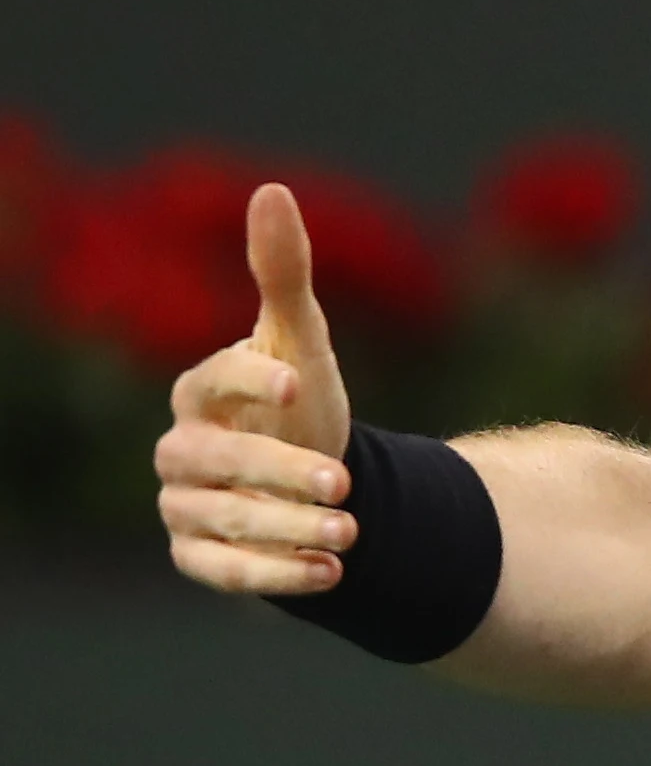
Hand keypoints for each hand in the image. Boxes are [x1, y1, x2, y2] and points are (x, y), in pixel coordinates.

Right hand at [154, 183, 358, 595]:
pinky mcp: (199, 555)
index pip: (214, 380)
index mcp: (200, 391)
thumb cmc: (296, 404)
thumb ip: (284, 274)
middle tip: (346, 487)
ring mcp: (186, 505)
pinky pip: (226, 572)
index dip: (250, 381)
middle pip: (219, 462)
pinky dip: (276, 575)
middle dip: (281, 474)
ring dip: (289, 529)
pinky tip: (331, 573)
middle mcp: (183, 450)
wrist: (309, 481)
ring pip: (226, 520)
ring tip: (352, 535)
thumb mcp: (302, 341)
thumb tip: (271, 191)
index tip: (298, 385)